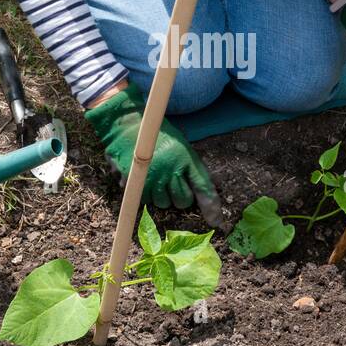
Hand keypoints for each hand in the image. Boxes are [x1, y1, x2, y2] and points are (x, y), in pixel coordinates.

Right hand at [85, 82, 221, 225]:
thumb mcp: (182, 146)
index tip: (216, 221)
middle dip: (180, 197)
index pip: (203, 187)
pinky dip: (147, 194)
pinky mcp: (134, 183)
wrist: (127, 124)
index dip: (211, 207)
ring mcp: (151, 177)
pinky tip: (145, 179)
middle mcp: (170, 170)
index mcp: (185, 158)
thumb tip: (218, 183)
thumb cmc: (159, 135)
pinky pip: (146, 200)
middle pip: (182, 202)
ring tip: (157, 178)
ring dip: (162, 196)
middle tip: (172, 183)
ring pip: (164, 203)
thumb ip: (195, 167)